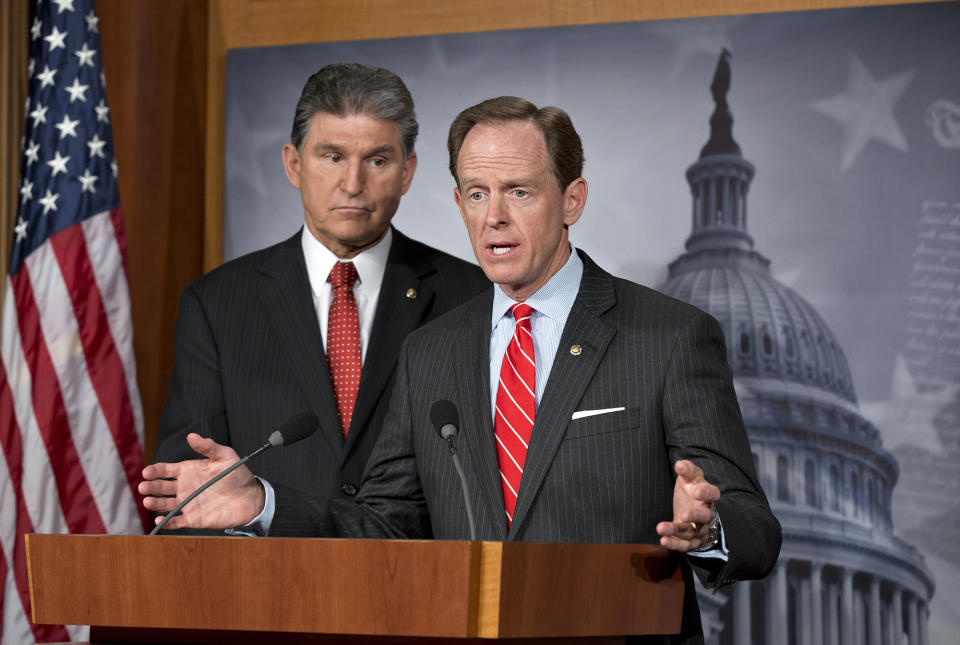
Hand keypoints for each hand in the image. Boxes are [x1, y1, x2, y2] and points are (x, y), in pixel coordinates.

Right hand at [139, 433, 264, 529]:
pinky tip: (160, 519)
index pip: (165, 470)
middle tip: (144, 487)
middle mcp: (184, 487)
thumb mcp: (224, 455)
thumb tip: (191, 436)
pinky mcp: (193, 518)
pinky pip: (176, 521)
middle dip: (151, 486)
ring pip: (165, 504)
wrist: (250, 495)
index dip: (155, 470)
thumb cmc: (237, 473)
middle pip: (161, 487)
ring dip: (155, 503)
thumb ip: (208, 447)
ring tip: (148, 501)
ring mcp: (188, 503)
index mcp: (188, 470)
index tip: (147, 472)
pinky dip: (167, 522)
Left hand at [656, 459, 719, 552]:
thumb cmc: (691, 490)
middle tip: (684, 515)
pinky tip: (663, 541)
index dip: (706, 493)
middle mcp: (707, 514)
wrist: (694, 510)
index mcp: (708, 496)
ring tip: (660, 528)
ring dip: (676, 531)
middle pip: (705, 516)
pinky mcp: (692, 540)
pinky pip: (685, 545)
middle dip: (695, 516)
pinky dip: (675, 544)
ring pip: (691, 532)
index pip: (713, 494)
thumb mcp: (690, 478)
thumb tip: (679, 464)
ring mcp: (701, 528)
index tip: (696, 492)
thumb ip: (687, 470)